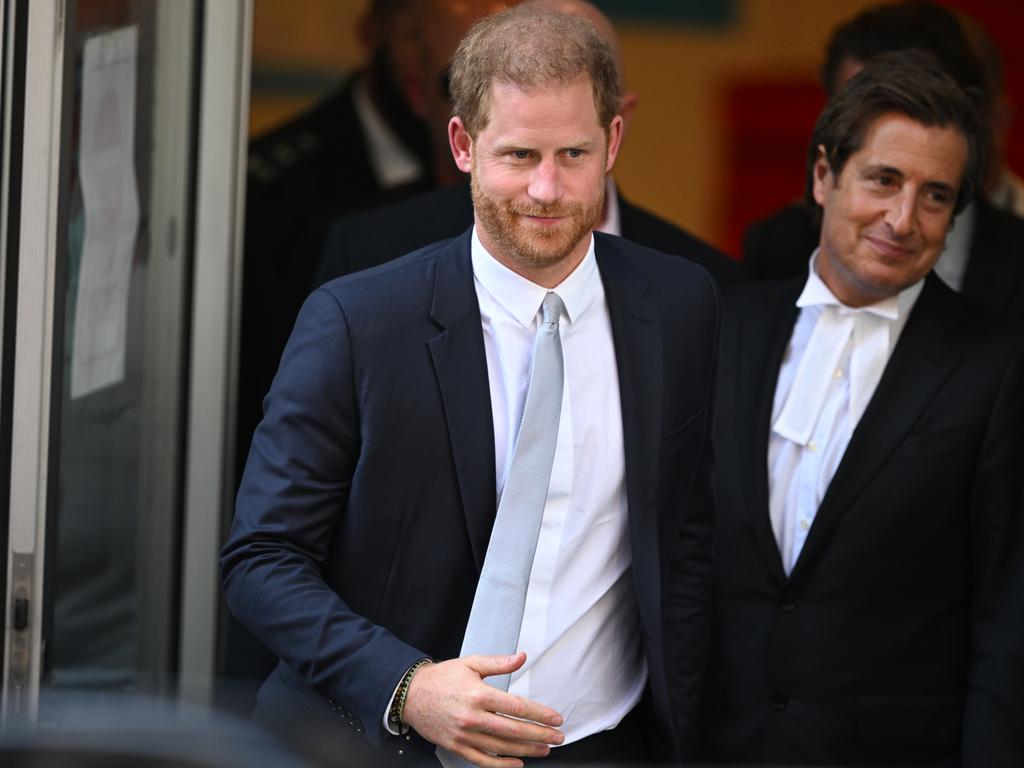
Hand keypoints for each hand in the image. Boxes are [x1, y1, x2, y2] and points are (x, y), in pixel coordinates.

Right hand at [402, 652, 564, 767]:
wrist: (411, 694)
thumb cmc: (441, 678)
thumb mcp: (471, 663)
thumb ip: (499, 663)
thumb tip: (521, 657)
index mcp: (478, 694)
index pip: (517, 707)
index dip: (540, 714)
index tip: (555, 718)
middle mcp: (472, 716)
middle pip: (513, 730)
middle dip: (539, 735)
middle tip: (557, 737)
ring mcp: (464, 734)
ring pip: (501, 747)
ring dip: (526, 750)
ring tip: (543, 750)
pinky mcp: (456, 746)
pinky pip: (482, 760)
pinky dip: (501, 765)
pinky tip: (517, 763)